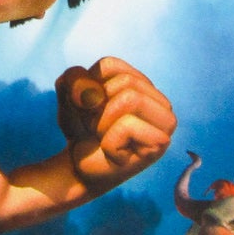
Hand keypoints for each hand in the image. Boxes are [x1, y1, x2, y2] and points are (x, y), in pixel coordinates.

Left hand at [56, 57, 174, 187]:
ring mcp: (165, 122)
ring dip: (104, 123)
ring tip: (104, 138)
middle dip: (97, 108)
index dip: (88, 88)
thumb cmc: (81, 131)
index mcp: (141, 83)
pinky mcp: (160, 143)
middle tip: (95, 129)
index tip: (87, 109)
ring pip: (131, 99)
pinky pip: (126, 126)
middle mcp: (159, 100)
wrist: (79, 169)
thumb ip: (74, 80)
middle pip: (125, 81)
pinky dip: (109, 143)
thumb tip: (92, 94)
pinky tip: (113, 154)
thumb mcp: (69, 97)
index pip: (110, 65)